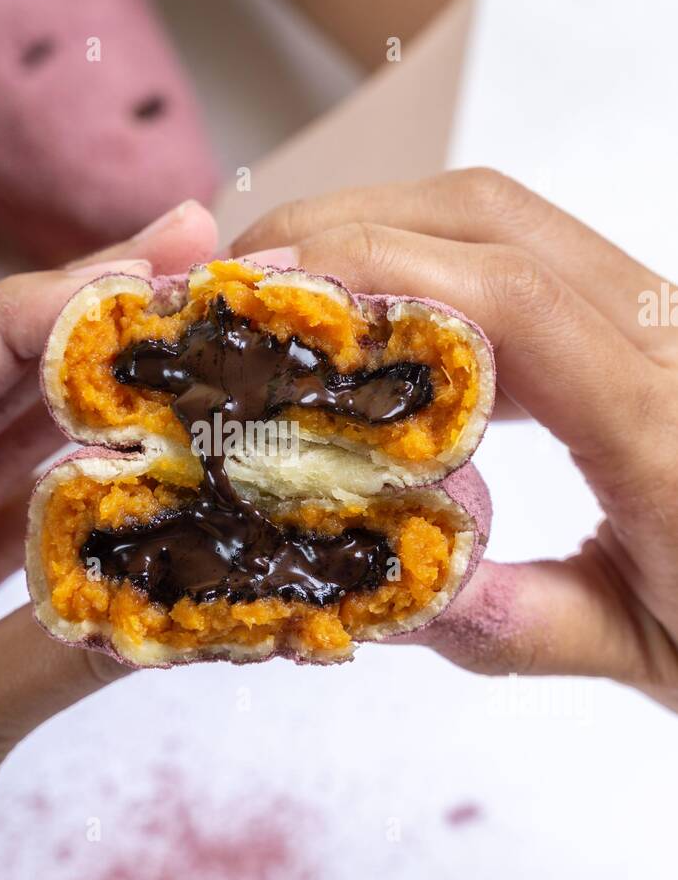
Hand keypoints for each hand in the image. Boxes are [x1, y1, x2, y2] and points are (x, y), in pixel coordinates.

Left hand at [0, 200, 217, 879]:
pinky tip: (159, 474)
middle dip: (92, 349)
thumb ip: (63, 642)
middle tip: (207, 283)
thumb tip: (195, 566)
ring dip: (101, 428)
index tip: (158, 260)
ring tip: (205, 369)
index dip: (52, 313)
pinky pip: (6, 543)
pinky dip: (84, 517)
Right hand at [234, 170, 677, 709]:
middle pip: (493, 220)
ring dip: (383, 231)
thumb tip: (396, 592)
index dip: (376, 274)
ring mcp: (659, 319)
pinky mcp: (640, 323)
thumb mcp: (658, 660)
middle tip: (244, 283)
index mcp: (670, 427)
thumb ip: (529, 627)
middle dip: (349, 226)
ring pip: (504, 221)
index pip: (513, 303)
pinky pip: (522, 258)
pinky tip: (377, 325)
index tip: (266, 294)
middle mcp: (669, 342)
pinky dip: (428, 264)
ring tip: (291, 292)